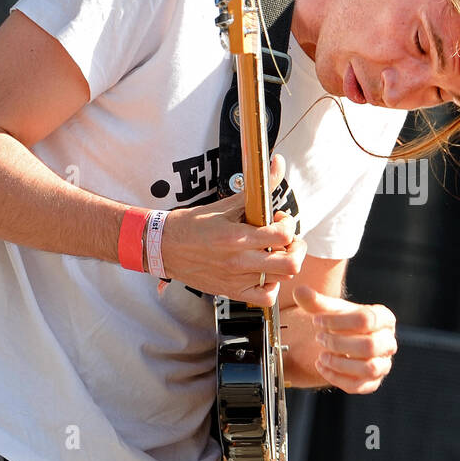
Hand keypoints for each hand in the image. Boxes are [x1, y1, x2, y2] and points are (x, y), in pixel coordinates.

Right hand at [161, 154, 304, 307]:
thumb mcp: (226, 203)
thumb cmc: (192, 224)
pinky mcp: (231, 291)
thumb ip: (258, 188)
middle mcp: (239, 261)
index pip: (282, 235)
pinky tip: (264, 273)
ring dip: (283, 263)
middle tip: (286, 239)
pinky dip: (271, 286)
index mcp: (237, 236)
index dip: (288, 224)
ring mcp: (237, 279)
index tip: (278, 218)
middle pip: (290, 263)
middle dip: (296, 247)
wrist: (163, 247)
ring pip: (281, 279)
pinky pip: (265, 298)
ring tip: (273, 253)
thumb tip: (278, 163)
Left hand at [292, 286, 396, 393]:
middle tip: (319, 338)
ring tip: (321, 356)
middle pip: (370, 345)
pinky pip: (359, 386)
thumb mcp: (331, 310)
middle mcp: (388, 342)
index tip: (316, 321)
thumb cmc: (342, 323)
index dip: (338, 321)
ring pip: (369, 368)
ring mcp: (383, 364)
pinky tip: (321, 367)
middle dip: (339, 343)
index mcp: (384, 318)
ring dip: (340, 363)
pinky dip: (337, 378)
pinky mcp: (373, 382)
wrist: (345, 341)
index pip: (366, 319)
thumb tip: (300, 291)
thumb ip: (316, 301)